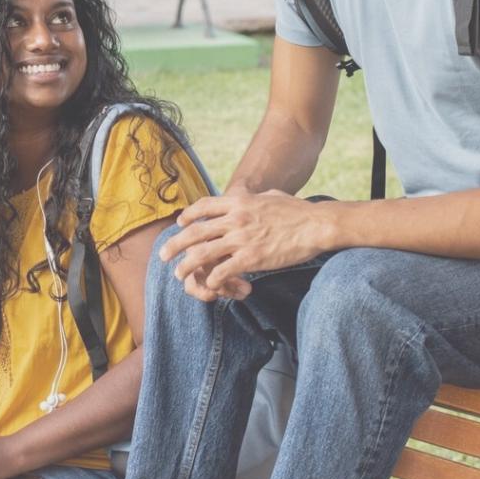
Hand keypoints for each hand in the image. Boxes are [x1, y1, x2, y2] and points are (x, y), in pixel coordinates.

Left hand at [160, 192, 338, 302]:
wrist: (316, 225)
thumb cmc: (297, 211)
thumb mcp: (270, 196)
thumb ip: (253, 196)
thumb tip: (246, 193)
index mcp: (238, 202)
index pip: (203, 206)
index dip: (188, 216)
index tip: (180, 224)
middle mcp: (235, 219)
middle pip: (194, 232)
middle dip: (175, 244)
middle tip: (163, 255)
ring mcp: (241, 239)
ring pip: (202, 253)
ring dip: (187, 266)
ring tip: (178, 274)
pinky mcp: (251, 259)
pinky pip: (222, 271)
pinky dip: (213, 280)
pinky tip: (211, 285)